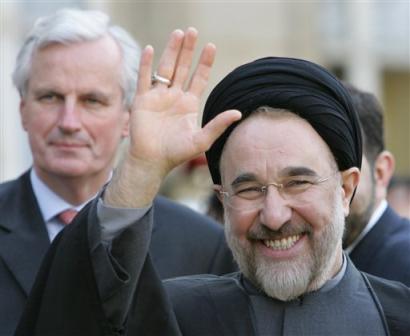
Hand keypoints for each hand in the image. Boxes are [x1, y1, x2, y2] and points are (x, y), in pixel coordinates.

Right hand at [129, 27, 239, 176]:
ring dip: (171, 51)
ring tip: (178, 33)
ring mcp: (158, 97)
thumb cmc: (177, 153)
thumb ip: (218, 125)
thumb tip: (238, 113)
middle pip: (182, 68)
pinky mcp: (142, 100)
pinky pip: (144, 78)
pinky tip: (150, 49)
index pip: (199, 77)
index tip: (211, 46)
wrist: (152, 161)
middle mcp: (174, 97)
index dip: (205, 62)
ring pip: (165, 68)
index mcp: (189, 104)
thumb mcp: (202, 139)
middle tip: (193, 31)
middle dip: (188, 50)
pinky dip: (146, 64)